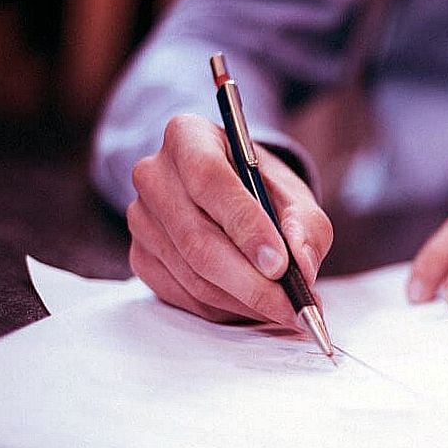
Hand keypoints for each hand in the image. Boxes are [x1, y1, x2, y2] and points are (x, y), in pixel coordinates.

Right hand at [126, 113, 332, 325]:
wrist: (231, 196)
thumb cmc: (262, 189)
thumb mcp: (294, 195)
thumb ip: (306, 225)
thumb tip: (301, 265)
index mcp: (188, 137)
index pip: (209, 180)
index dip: (246, 226)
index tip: (281, 264)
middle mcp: (154, 175)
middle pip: (197, 239)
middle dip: (251, 282)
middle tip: (291, 305)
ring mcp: (141, 219)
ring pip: (192, 275)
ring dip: (243, 301)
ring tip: (284, 309)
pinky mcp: (141, 257)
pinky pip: (183, 295)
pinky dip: (225, 309)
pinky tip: (254, 307)